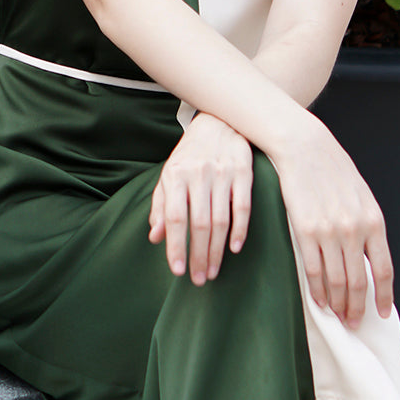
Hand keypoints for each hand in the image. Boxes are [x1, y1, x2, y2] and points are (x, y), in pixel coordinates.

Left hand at [148, 114, 253, 285]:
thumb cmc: (189, 155)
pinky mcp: (244, 172)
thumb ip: (161, 206)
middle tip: (199, 279)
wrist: (218, 121)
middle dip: (199, 255)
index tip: (177, 270)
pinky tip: (234, 248)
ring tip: (214, 270)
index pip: (175, 218)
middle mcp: (199, 174)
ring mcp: (223, 173)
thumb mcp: (169, 175)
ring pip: (221, 219)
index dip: (176, 246)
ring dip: (217, 250)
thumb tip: (156, 237)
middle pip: (199, 223)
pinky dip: (240, 230)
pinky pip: (243, 207)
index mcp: (176, 175)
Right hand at [272, 115, 393, 325]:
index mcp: (373, 222)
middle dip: (357, 307)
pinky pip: (314, 270)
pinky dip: (317, 291)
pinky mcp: (305, 230)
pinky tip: (319, 301)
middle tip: (354, 322)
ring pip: (336, 281)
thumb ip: (367, 227)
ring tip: (337, 316)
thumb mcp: (361, 197)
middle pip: (359, 281)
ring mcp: (329, 232)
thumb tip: (368, 260)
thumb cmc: (333, 171)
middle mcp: (354, 230)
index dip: (384, 296)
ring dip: (337, 304)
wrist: (306, 148)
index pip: (383, 270)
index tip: (382, 313)